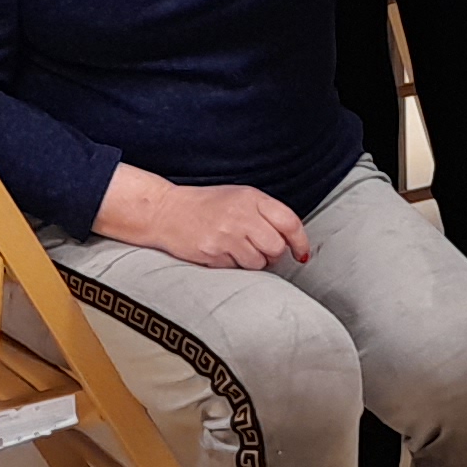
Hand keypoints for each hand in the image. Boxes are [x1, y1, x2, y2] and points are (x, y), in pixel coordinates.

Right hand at [96, 165, 310, 270]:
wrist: (165, 211)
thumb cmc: (206, 206)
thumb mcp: (238, 197)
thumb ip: (265, 213)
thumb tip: (293, 240)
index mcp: (250, 197)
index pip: (289, 222)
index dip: (300, 241)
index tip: (301, 253)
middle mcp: (241, 215)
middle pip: (277, 247)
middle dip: (273, 254)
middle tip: (260, 249)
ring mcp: (226, 235)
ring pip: (259, 263)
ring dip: (253, 262)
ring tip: (236, 249)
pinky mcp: (213, 253)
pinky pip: (237, 269)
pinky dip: (234, 265)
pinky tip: (222, 252)